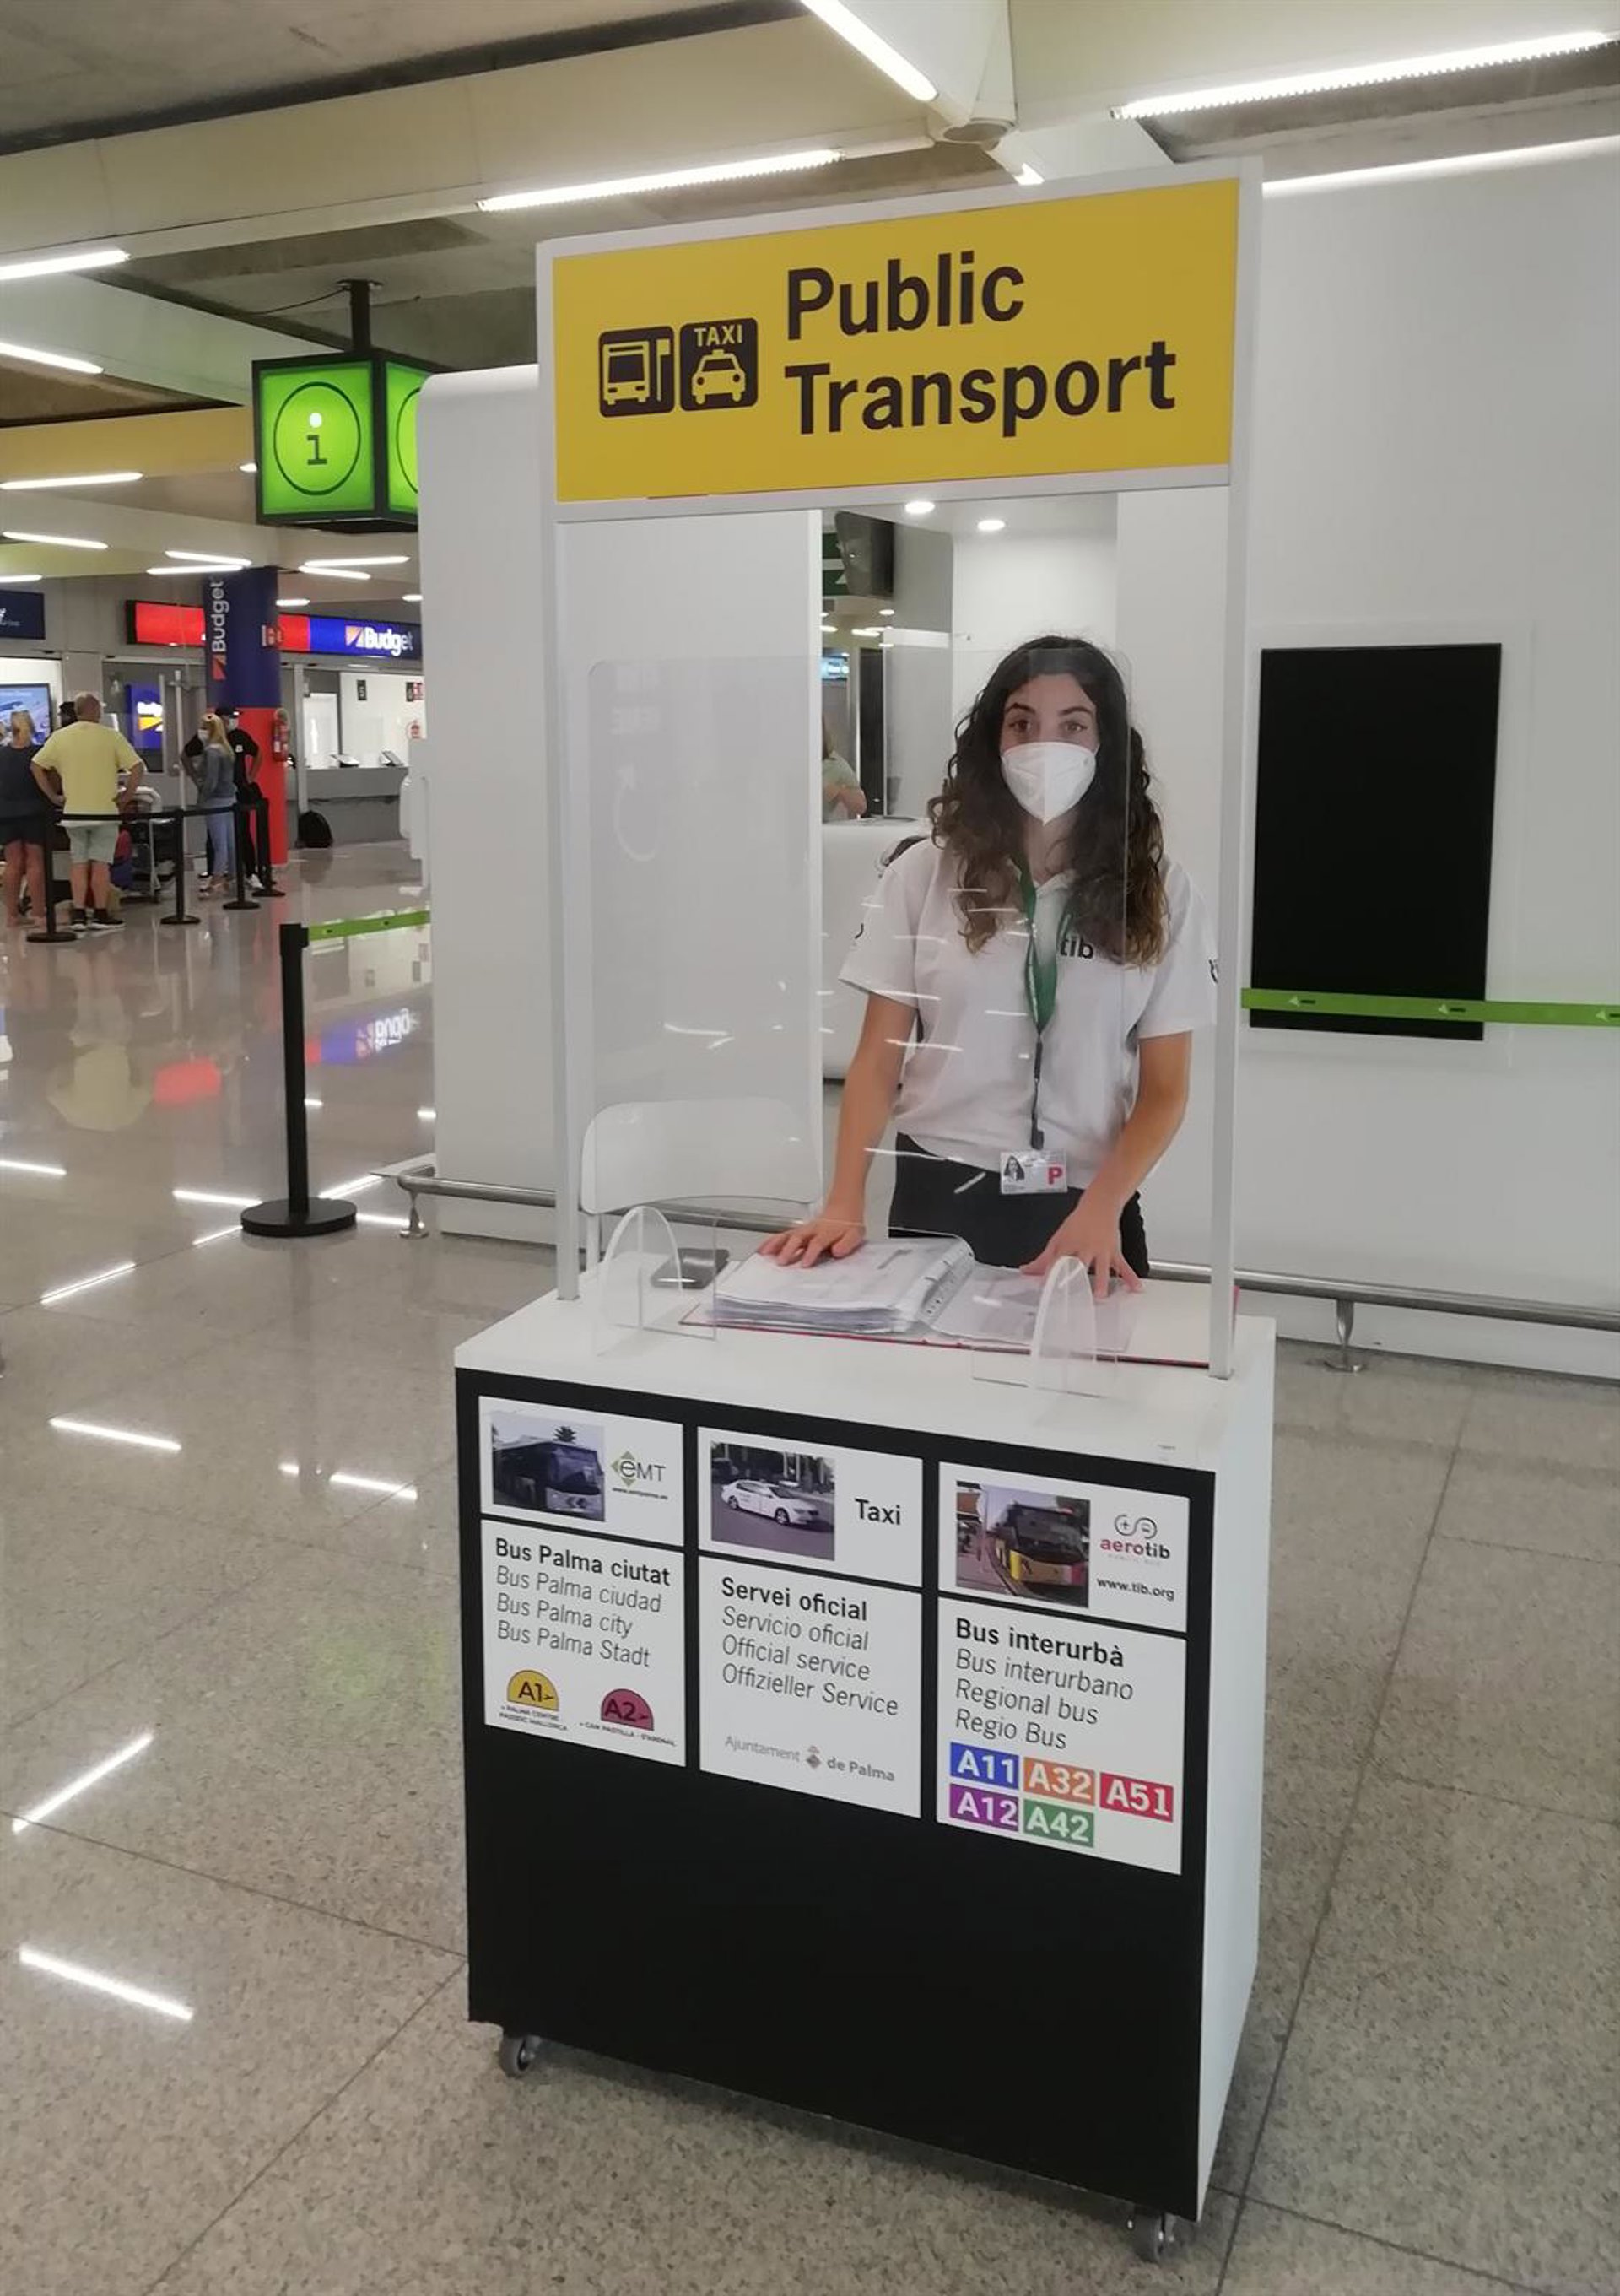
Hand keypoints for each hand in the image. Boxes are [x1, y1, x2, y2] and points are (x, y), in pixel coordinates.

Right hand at [760, 1212, 865, 1267]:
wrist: (844, 1209)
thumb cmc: (848, 1225)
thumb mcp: (855, 1235)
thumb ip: (847, 1244)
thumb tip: (838, 1251)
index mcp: (827, 1233)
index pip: (817, 1243)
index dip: (810, 1253)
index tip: (804, 1264)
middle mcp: (812, 1231)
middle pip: (798, 1238)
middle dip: (789, 1250)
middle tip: (781, 1262)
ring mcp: (804, 1230)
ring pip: (787, 1235)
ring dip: (775, 1244)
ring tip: (764, 1254)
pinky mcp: (798, 1231)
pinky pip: (783, 1235)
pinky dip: (771, 1241)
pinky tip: (763, 1249)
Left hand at [1022, 1196, 1142, 1296]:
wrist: (1100, 1205)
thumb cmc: (1078, 1223)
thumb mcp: (1058, 1239)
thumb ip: (1043, 1259)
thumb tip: (1025, 1271)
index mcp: (1068, 1245)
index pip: (1056, 1261)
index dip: (1050, 1273)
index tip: (1045, 1286)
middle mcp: (1084, 1248)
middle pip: (1079, 1264)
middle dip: (1076, 1278)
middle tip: (1073, 1294)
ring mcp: (1100, 1250)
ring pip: (1101, 1267)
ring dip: (1101, 1281)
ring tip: (1100, 1296)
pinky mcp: (1113, 1252)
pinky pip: (1123, 1265)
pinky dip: (1130, 1277)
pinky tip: (1135, 1287)